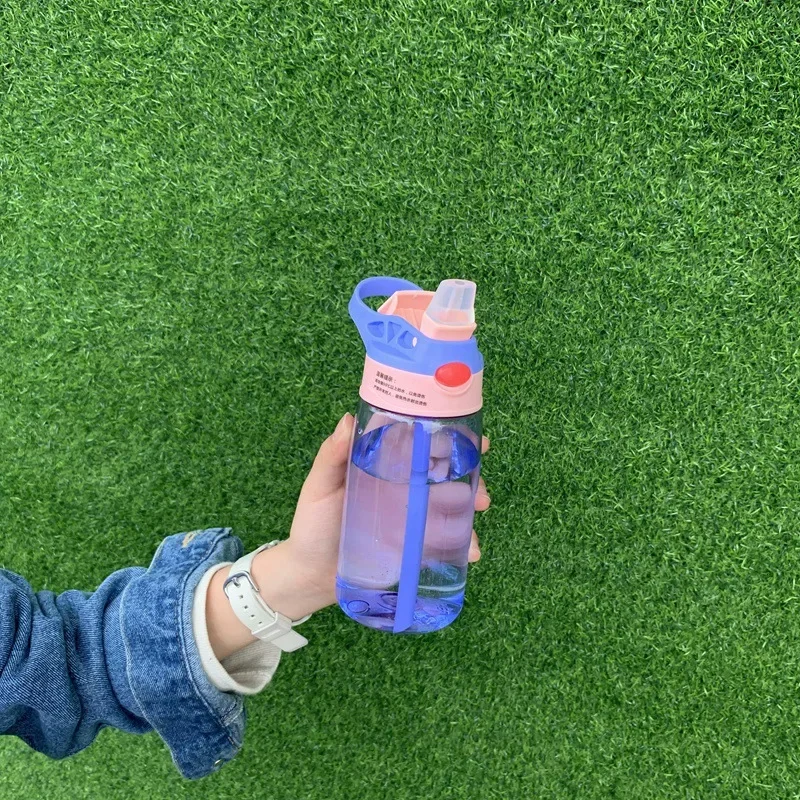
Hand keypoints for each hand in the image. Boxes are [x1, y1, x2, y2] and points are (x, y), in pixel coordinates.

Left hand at [282, 413, 490, 606]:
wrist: (310, 576)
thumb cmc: (312, 525)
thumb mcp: (319, 488)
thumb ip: (331, 457)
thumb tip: (347, 419)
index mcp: (384, 467)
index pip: (419, 444)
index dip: (446, 436)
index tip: (469, 434)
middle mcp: (404, 488)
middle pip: (445, 472)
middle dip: (470, 471)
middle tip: (478, 480)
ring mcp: (413, 518)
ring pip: (453, 504)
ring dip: (473, 504)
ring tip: (479, 508)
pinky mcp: (416, 546)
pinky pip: (447, 542)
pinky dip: (465, 544)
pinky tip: (472, 550)